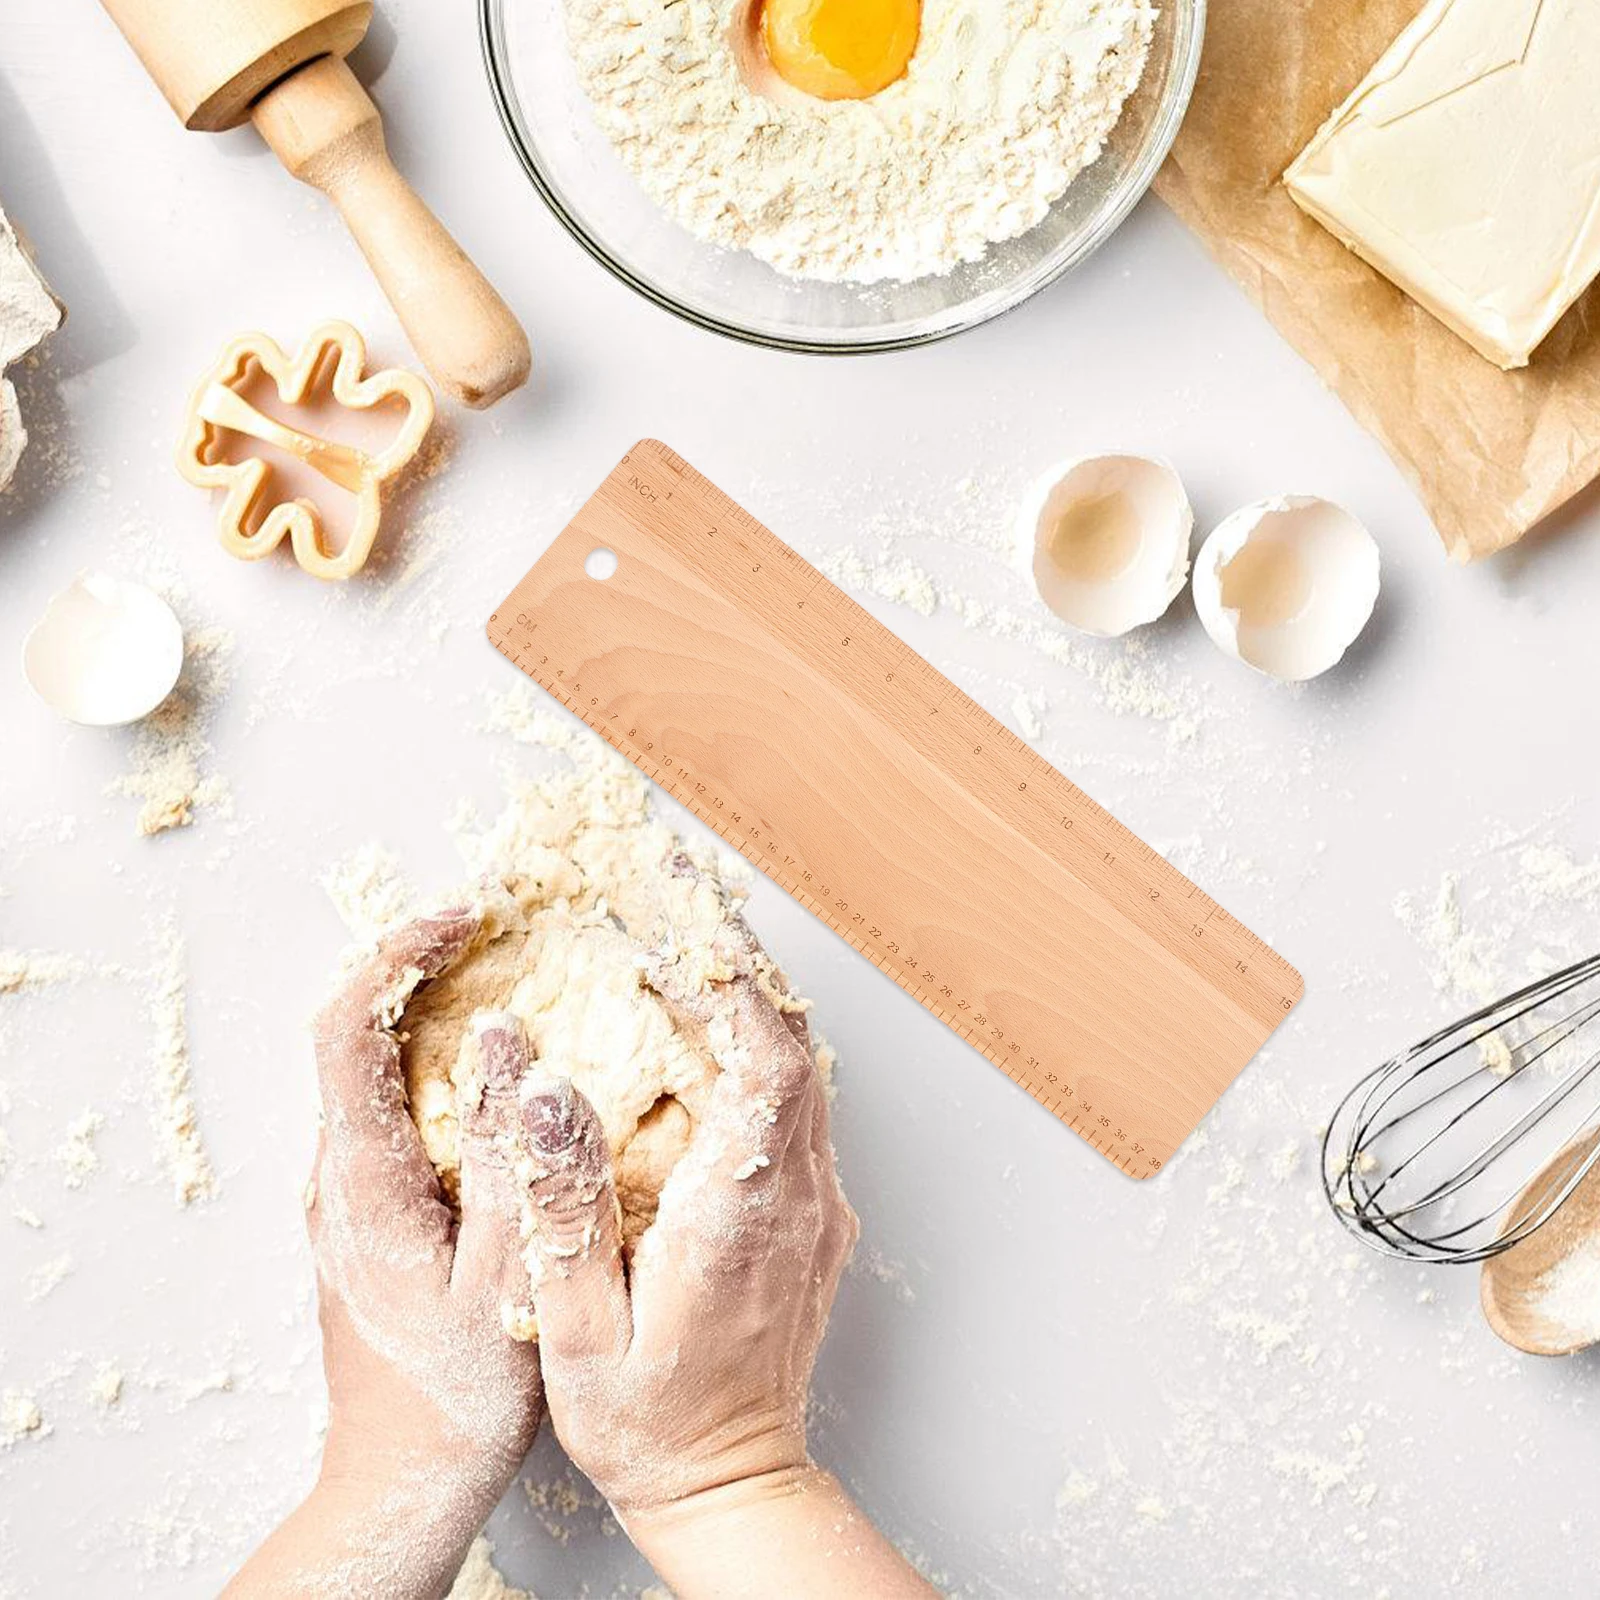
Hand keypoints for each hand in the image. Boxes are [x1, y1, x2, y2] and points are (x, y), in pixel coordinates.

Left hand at [226, 910, 542, 1597]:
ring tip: (504, 981)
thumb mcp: (507, 1269)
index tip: (464, 920)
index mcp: (364, 1180)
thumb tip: (505, 1039)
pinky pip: (391, 1110)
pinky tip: (499, 1074)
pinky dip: (436, 1066)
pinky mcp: (367, 1215)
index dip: (399, 955)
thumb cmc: (460, 1393)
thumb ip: (509, 1153)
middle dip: (419, 965)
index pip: (348, 1028)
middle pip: (353, 1034)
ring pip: (372, 1070)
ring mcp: (346, 1196)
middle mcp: (337, 1177)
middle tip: (495, 932)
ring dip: (429, 1012)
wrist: (402, 1478)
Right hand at [518, 974, 935, 1597]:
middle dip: (739, 972)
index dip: (728, 988)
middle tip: (680, 912)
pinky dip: (759, 1057)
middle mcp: (797, 1199)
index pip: (766, 1064)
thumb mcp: (577, 1325)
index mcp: (738, 1215)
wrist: (732, 1484)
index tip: (674, 944)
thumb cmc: (649, 1422)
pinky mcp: (813, 1219)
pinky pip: (799, 1111)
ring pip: (803, 1074)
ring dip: (751, 1010)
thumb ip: (564, 1205)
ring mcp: (816, 1208)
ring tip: (690, 958)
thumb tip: (544, 1089)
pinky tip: (711, 1044)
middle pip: (793, 1048)